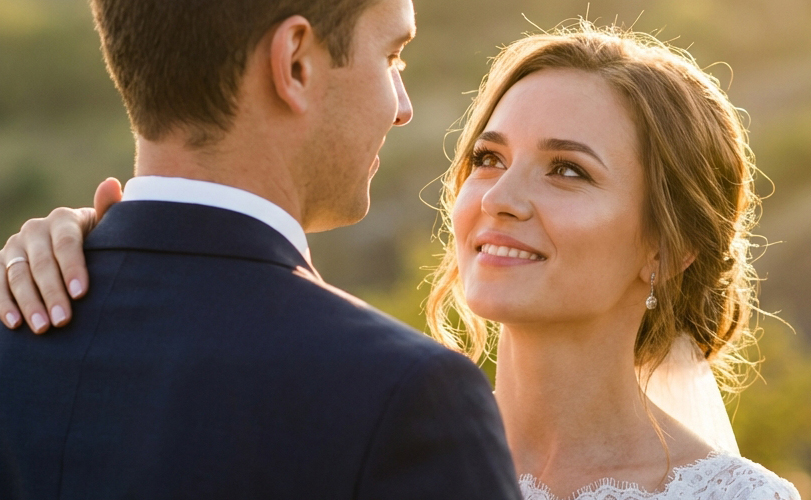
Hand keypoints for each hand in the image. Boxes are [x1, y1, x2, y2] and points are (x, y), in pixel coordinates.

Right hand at [0, 178, 122, 332]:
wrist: (71, 247)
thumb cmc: (98, 240)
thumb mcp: (107, 227)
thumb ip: (109, 209)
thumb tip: (111, 183)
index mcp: (63, 219)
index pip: (67, 244)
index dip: (73, 268)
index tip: (82, 293)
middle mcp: (35, 229)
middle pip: (42, 264)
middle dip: (52, 293)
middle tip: (63, 320)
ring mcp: (15, 246)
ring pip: (18, 276)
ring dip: (29, 303)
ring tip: (42, 328)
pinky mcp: (0, 263)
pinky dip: (4, 304)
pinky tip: (14, 324)